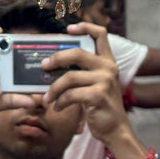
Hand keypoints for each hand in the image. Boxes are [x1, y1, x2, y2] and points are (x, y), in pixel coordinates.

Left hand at [41, 22, 133, 150]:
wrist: (116, 131)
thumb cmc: (101, 108)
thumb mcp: (96, 85)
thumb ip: (83, 72)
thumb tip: (53, 65)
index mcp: (108, 62)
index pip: (101, 34)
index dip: (84, 27)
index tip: (68, 29)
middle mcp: (108, 68)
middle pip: (76, 53)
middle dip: (56, 59)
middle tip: (43, 66)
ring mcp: (105, 81)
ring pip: (69, 77)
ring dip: (53, 89)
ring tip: (47, 98)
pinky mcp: (99, 95)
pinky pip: (70, 94)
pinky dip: (60, 102)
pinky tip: (57, 107)